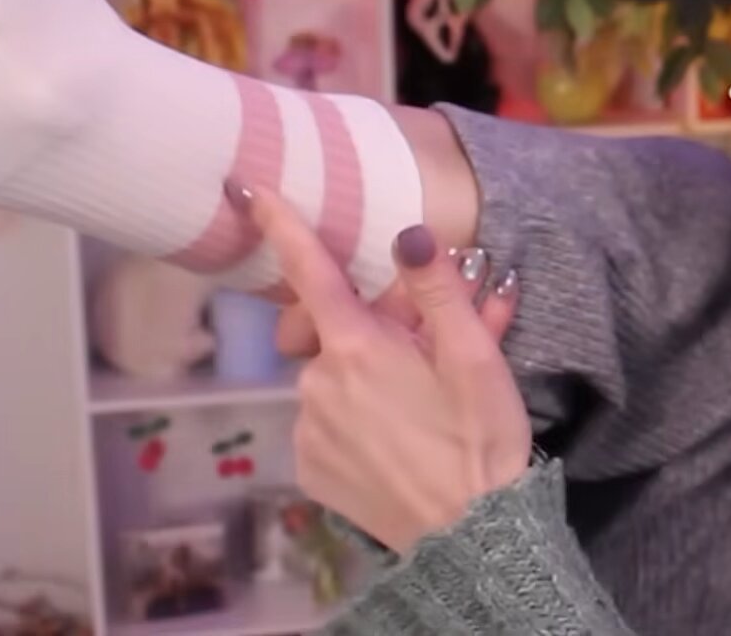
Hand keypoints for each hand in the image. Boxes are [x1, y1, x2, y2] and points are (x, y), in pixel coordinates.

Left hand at [238, 183, 531, 554]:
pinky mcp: (313, 469)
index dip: (281, 226)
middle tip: (434, 350)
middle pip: (340, 330)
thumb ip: (438, 290)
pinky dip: (359, 417)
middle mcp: (319, 384)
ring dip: (372, 374)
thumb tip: (408, 233)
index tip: (250, 191)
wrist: (471, 539)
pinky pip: (330, 423)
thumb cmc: (479, 439)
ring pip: (337, 378)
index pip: (310, 271)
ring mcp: (310, 430)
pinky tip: (400, 435)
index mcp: (358, 347)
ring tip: (427, 400)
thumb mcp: (475, 358)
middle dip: (378, 327)